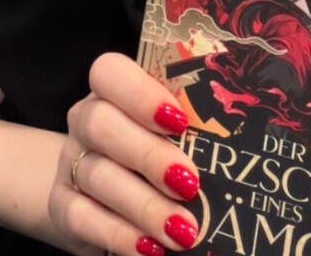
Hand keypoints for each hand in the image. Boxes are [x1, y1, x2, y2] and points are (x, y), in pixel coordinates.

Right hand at [50, 54, 200, 255]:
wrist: (99, 193)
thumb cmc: (153, 152)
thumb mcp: (170, 136)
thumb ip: (194, 131)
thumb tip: (249, 142)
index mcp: (112, 92)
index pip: (109, 72)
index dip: (140, 93)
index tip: (180, 121)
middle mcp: (86, 121)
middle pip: (100, 123)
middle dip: (147, 154)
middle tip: (190, 183)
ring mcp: (72, 162)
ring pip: (97, 175)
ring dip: (143, 204)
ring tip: (183, 231)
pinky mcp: (62, 205)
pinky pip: (81, 217)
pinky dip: (118, 234)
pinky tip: (150, 248)